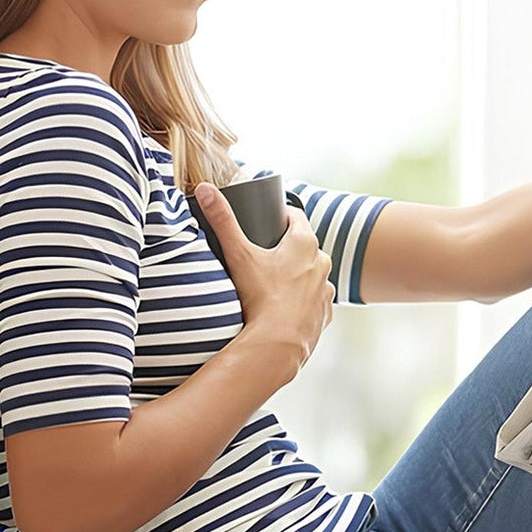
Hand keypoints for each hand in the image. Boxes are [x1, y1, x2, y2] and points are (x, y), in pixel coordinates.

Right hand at [193, 184, 335, 374]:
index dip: (280, 215)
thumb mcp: (238, 254)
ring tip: (273, 281)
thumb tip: (205, 188)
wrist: (277, 343)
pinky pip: (315, 301)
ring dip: (297, 274)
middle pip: (304, 246)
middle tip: (264, 251)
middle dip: (286, 246)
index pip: (296, 216)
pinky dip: (302, 300)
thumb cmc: (260, 297)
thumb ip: (222, 220)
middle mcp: (322, 263)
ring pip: (311, 274)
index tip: (267, 218)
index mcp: (306, 243)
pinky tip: (285, 305)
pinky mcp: (324, 314)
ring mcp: (325, 290)